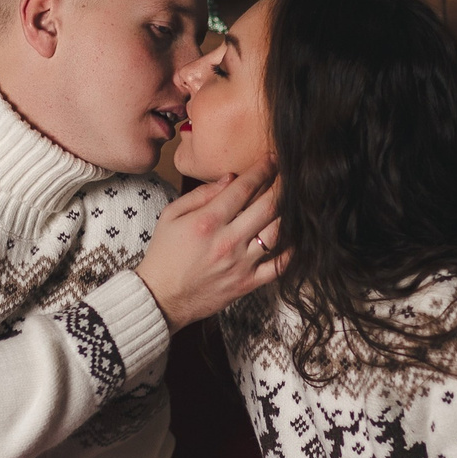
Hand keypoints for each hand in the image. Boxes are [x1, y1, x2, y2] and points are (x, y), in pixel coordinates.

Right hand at [134, 165, 286, 327]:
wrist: (162, 297)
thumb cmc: (165, 254)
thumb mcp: (171, 216)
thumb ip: (200, 194)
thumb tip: (230, 178)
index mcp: (207, 221)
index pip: (243, 188)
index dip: (262, 170)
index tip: (271, 160)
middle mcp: (227, 241)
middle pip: (267, 207)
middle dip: (281, 186)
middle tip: (289, 175)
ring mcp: (240, 263)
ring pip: (277, 233)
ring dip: (287, 214)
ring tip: (292, 202)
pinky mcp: (247, 283)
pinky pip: (279, 266)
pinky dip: (291, 251)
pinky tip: (294, 238)